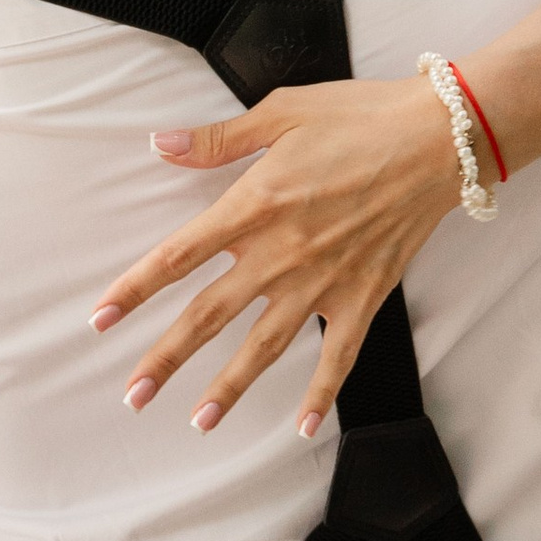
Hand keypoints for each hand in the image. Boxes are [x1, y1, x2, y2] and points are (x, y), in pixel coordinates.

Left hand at [92, 74, 461, 432]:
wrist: (440, 139)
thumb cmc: (360, 117)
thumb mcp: (281, 112)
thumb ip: (218, 140)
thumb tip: (160, 144)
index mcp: (253, 205)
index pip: (177, 257)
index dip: (134, 290)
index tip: (100, 320)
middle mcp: (280, 253)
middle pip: (209, 315)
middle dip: (166, 358)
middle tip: (133, 395)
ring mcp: (323, 282)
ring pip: (264, 346)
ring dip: (229, 387)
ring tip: (199, 422)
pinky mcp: (364, 297)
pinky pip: (338, 356)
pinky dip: (322, 394)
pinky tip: (303, 427)